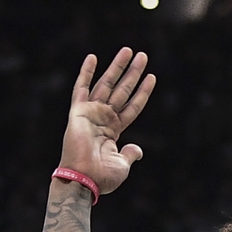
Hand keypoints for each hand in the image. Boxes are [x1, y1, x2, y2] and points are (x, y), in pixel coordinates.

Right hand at [57, 48, 155, 195]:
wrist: (84, 180)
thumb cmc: (103, 176)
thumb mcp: (123, 165)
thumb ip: (131, 154)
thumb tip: (139, 150)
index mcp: (114, 131)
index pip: (132, 106)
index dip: (142, 92)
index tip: (152, 77)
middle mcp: (103, 118)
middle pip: (122, 90)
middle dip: (132, 73)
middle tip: (142, 55)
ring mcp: (91, 114)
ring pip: (107, 85)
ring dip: (117, 67)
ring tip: (128, 51)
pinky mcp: (78, 113)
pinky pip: (81, 89)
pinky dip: (86, 73)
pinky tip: (93, 58)